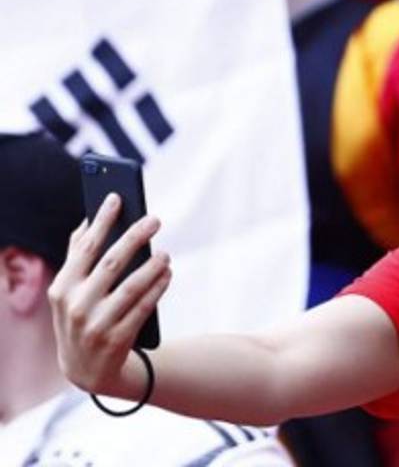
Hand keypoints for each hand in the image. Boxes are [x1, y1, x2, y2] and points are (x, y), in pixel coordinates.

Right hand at [47, 193, 170, 394]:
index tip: (118, 197)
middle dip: (134, 237)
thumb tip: (86, 221)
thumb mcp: (69, 292)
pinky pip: (144, 307)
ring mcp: (96, 324)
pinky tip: (168, 273)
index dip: (102, 220)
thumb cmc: (81, 317)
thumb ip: (76, 258)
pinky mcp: (117, 339)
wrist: (86, 371)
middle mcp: (76, 305)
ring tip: (165, 252)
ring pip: (131, 286)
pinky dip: (158, 287)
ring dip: (152, 265)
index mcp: (62, 288)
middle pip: (111, 262)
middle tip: (154, 219)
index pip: (85, 247)